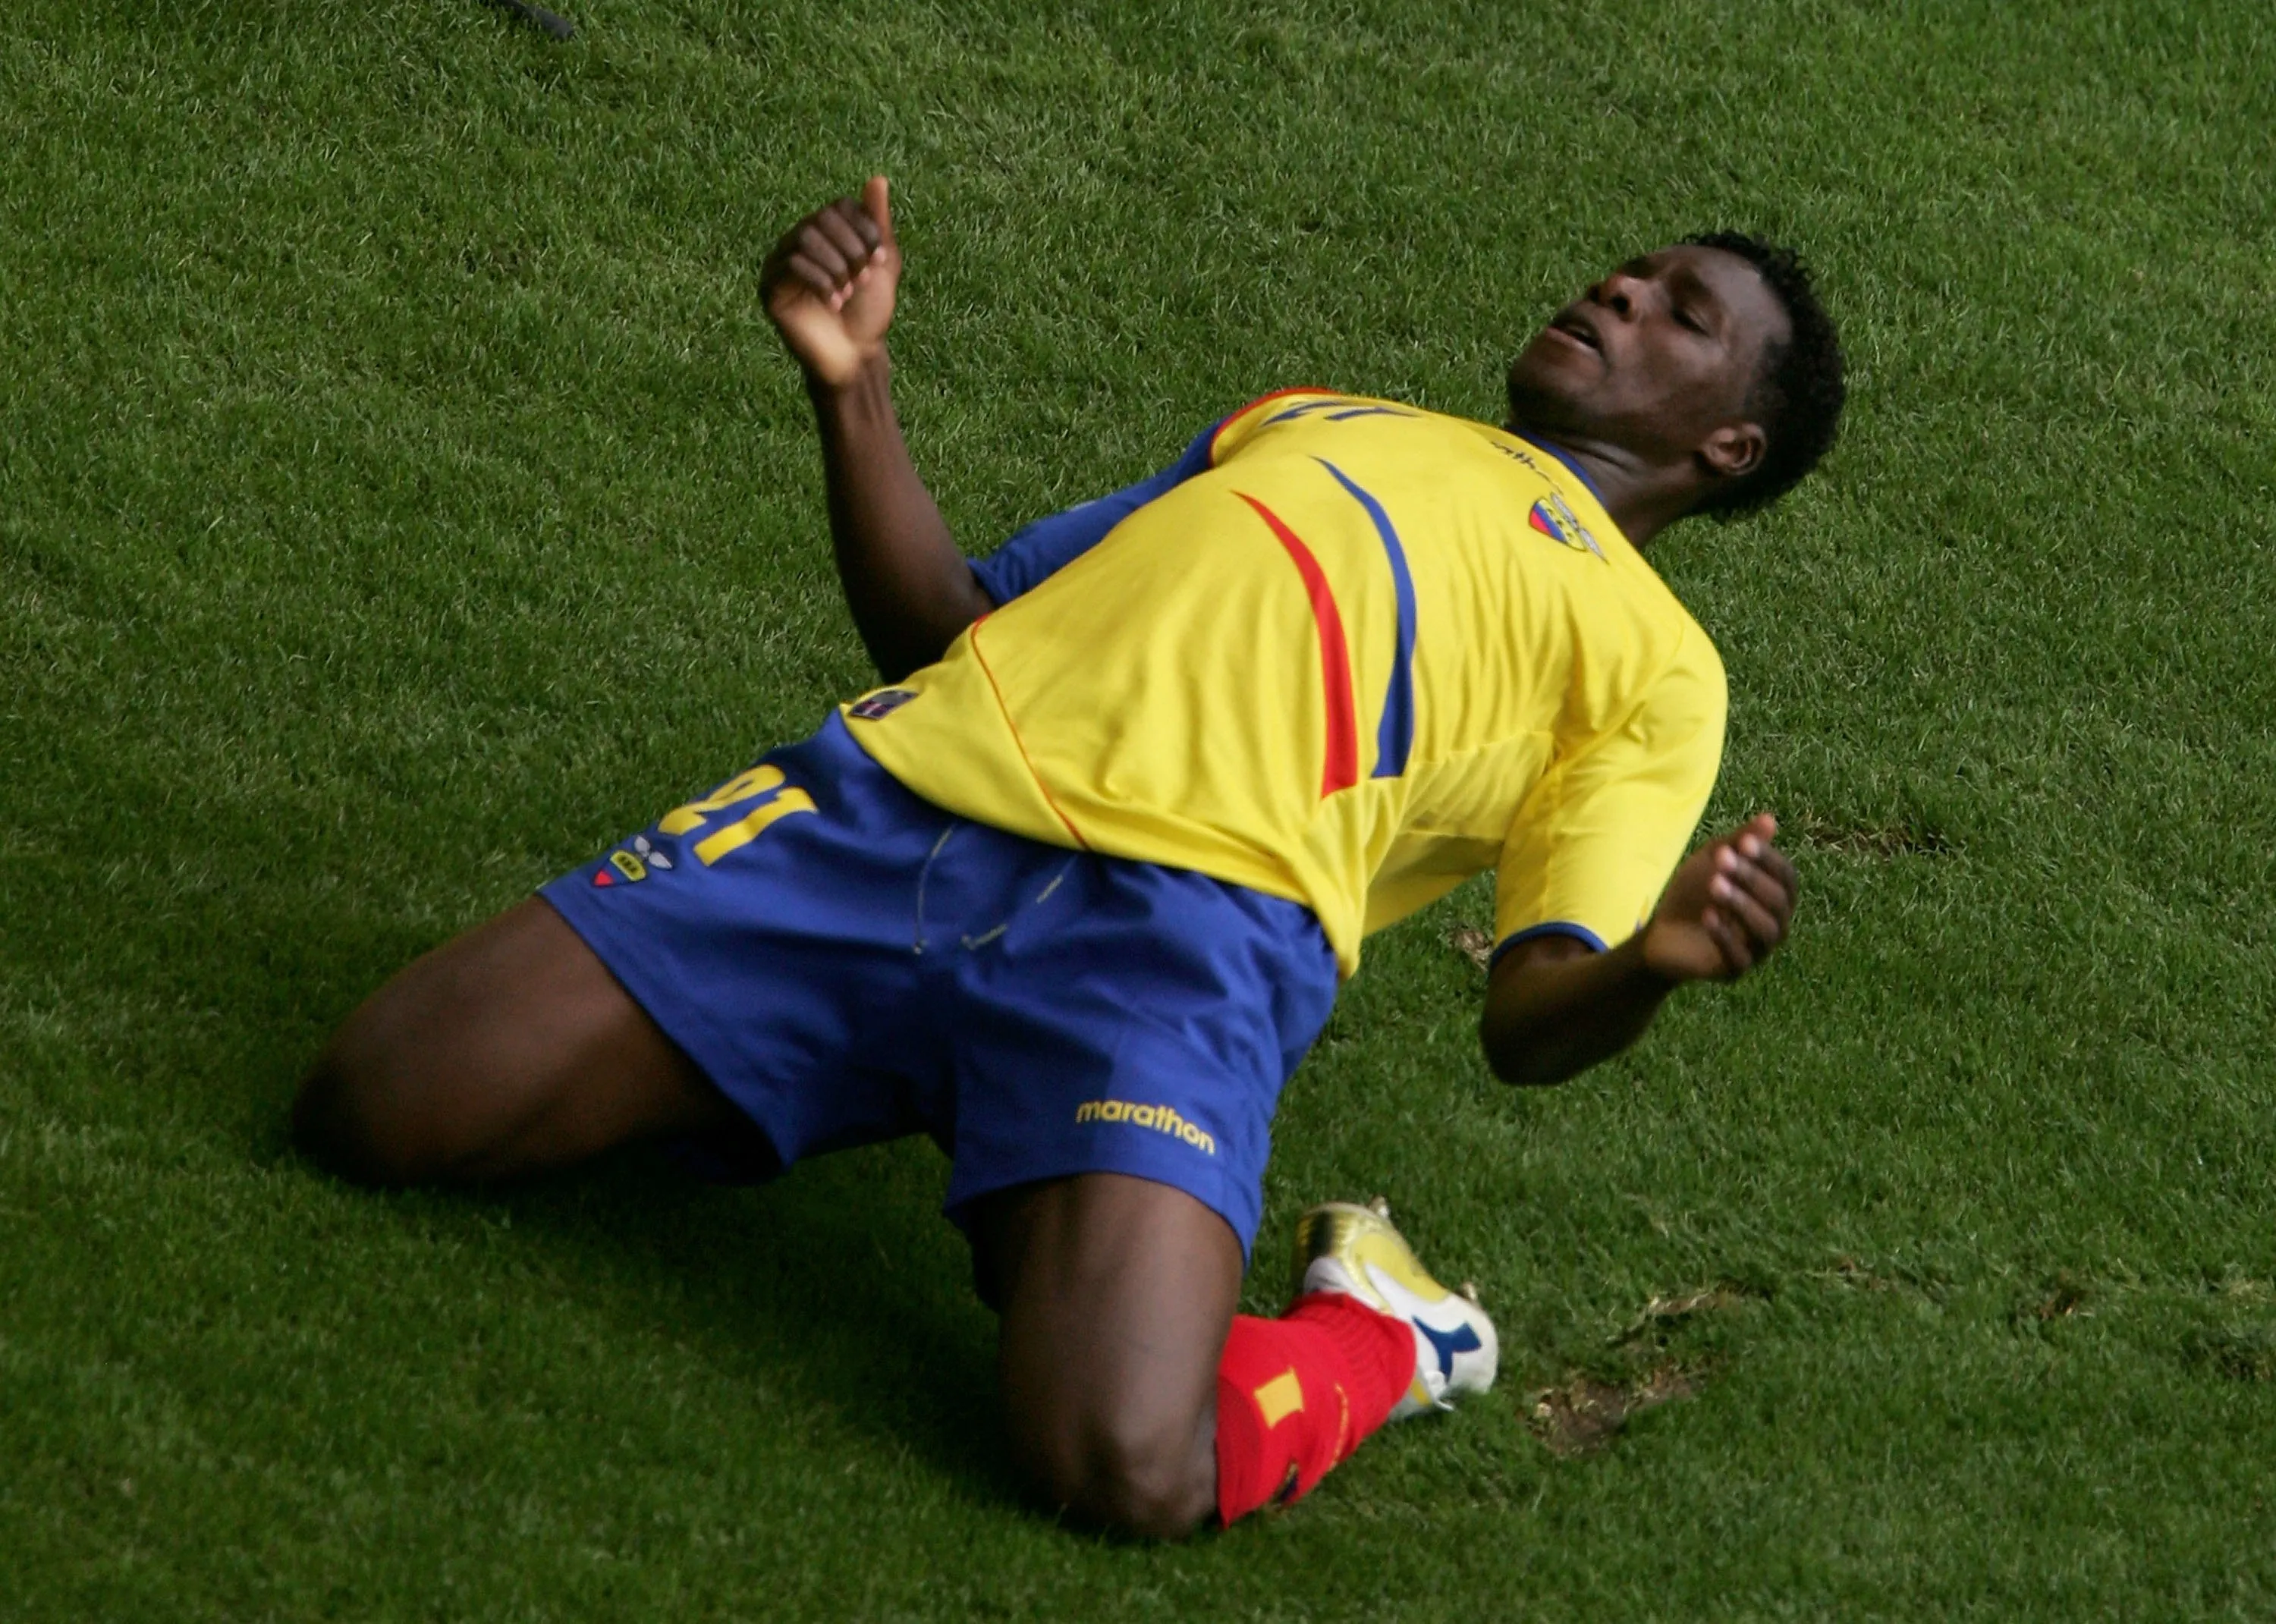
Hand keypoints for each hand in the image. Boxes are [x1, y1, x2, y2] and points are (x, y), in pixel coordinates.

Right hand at [760, 177, 898, 387]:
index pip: (839, 206)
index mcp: (825, 235)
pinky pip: (790, 263)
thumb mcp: (883, 264)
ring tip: (849, 293)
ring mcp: (781, 264)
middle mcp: (799, 243)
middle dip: (850, 250)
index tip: (879, 260)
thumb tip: (878, 178)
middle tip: (863, 279)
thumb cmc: (869, 313)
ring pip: (805, 239)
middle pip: (821, 220)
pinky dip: (820, 281)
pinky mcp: (770, 288)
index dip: (863, 230)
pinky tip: (834, 303)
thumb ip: (878, 224)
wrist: (856, 355)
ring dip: (836, 266)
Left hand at [1639, 813, 1796, 983]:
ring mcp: (1758, 950)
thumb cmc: (1692, 893)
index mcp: (1775, 896)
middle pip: (1779, 902)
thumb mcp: (1711, 861)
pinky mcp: (1735, 971)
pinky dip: (1726, 936)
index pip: (1786, 877)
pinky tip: (1708, 916)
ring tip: (1715, 886)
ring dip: (1742, 905)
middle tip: (1722, 860)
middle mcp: (1775, 924)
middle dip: (1751, 878)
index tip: (1743, 843)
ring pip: (1767, 930)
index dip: (1768, 859)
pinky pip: (1742, 958)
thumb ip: (1739, 842)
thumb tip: (1770, 819)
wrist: (1659, 932)